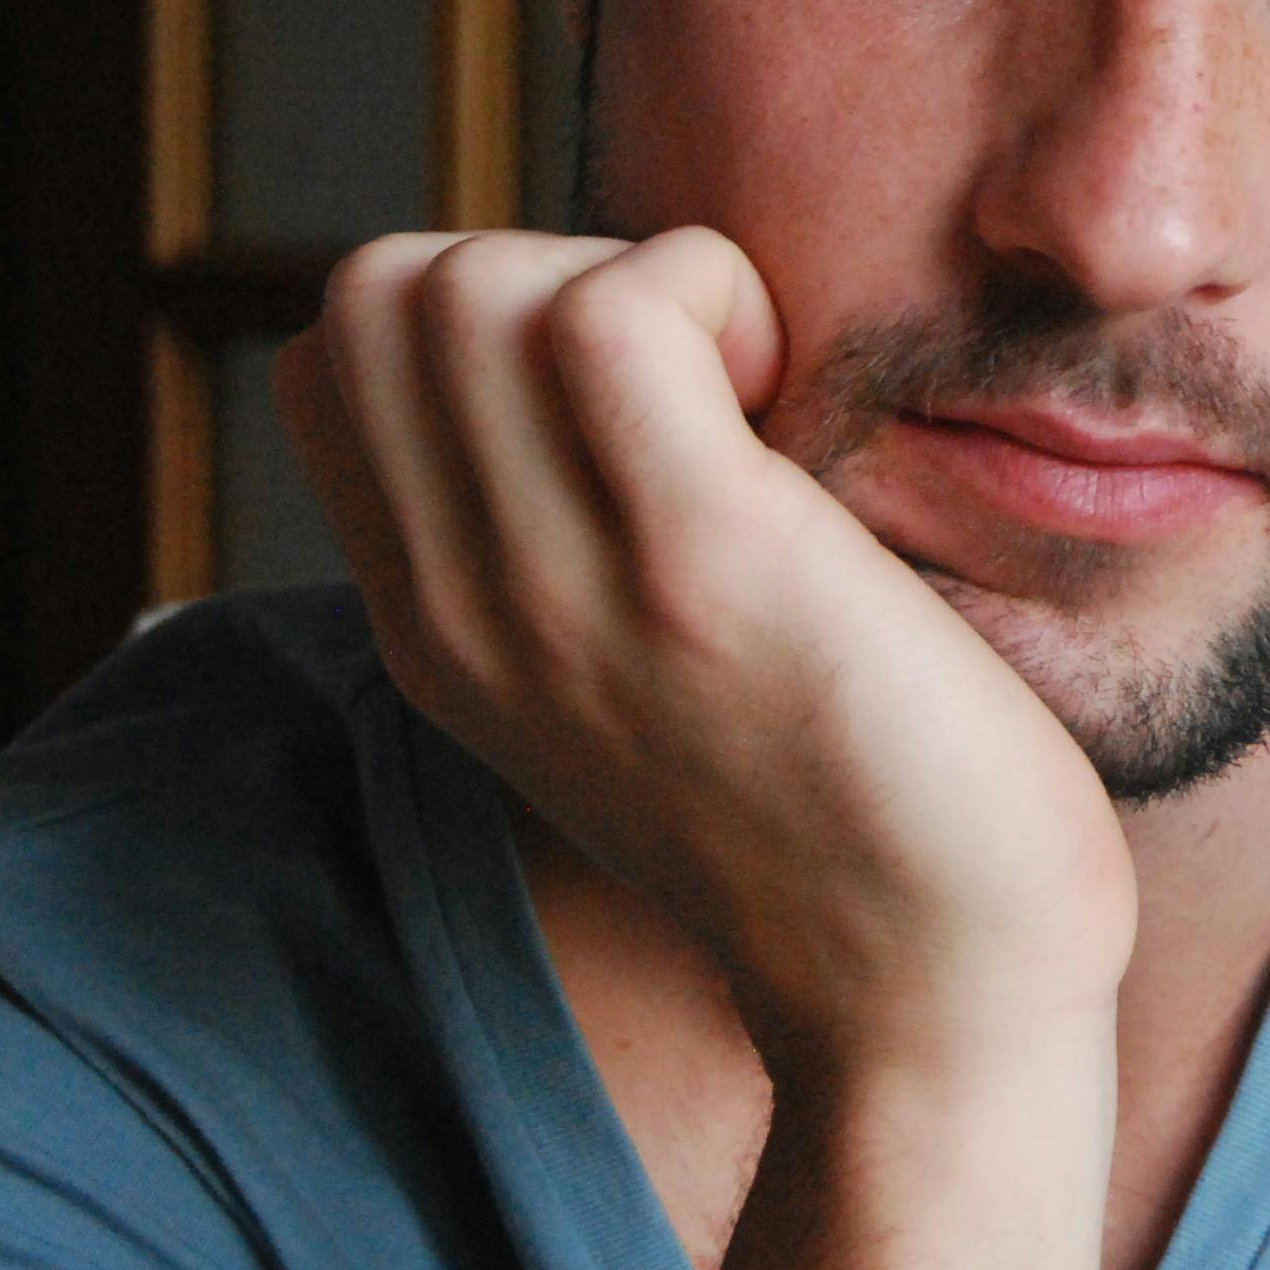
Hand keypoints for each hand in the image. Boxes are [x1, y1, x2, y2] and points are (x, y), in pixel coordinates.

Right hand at [277, 228, 1135, 1088]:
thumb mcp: (632, 679)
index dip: (492, 309)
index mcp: (435, 627)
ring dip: (636, 277)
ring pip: (472, 286)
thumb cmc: (847, 813)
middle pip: (386, 291)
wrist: (933, 1001)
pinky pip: (618, 313)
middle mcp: (461, 606)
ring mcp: (560, 587)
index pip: (336, 354)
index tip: (638, 398)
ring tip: (745, 396)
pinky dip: (711, 288)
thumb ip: (564, 545)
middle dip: (553, 268)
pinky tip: (788, 399)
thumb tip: (599, 359)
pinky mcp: (697, 562)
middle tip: (700, 387)